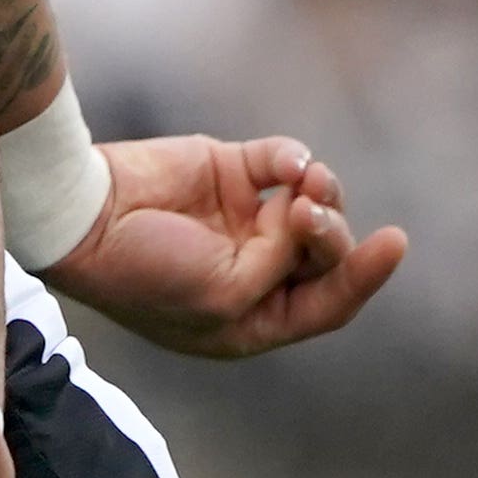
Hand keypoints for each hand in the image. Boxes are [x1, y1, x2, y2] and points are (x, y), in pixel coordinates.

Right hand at [42, 136, 407, 359]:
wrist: (85, 217)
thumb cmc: (143, 274)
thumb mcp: (222, 298)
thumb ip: (279, 264)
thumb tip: (306, 205)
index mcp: (249, 319)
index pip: (326, 304)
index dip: (364, 276)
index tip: (392, 242)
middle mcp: (253, 271)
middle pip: (327, 254)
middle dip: (331, 236)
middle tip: (306, 217)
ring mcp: (243, 221)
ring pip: (316, 204)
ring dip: (322, 196)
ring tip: (303, 187)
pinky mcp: (230, 173)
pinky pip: (285, 161)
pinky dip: (293, 159)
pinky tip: (284, 165)